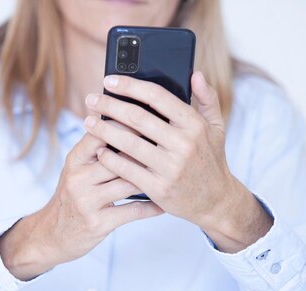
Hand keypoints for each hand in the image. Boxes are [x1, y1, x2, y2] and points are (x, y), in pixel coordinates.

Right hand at [0, 133, 163, 279]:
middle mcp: (78, 178)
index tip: (151, 118)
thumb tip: (124, 120)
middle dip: (145, 150)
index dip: (126, 124)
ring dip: (151, 177)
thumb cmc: (72, 197)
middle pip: (117, 157)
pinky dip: (151, 206)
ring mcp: (87, 202)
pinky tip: (164, 203)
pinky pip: (132, 211)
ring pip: (127, 183)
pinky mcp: (98, 223)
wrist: (51, 235)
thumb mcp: (76, 170)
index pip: (100, 133)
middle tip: (170, 144)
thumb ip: (96, 149)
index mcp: (74, 160)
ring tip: (172, 171)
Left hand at [83, 72, 271, 252]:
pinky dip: (110, 159)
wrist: (216, 201)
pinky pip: (128, 170)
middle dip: (110, 106)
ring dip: (104, 131)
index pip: (158, 97)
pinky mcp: (160, 188)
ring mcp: (171, 168)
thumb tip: (195, 74)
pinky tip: (98, 150)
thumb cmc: (211, 160)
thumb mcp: (216, 128)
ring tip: (88, 122)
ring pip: (129, 143)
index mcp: (195, 125)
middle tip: (91, 99)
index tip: (110, 80)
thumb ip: (207, 99)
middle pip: (138, 118)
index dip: (131, 86)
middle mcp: (184, 145)